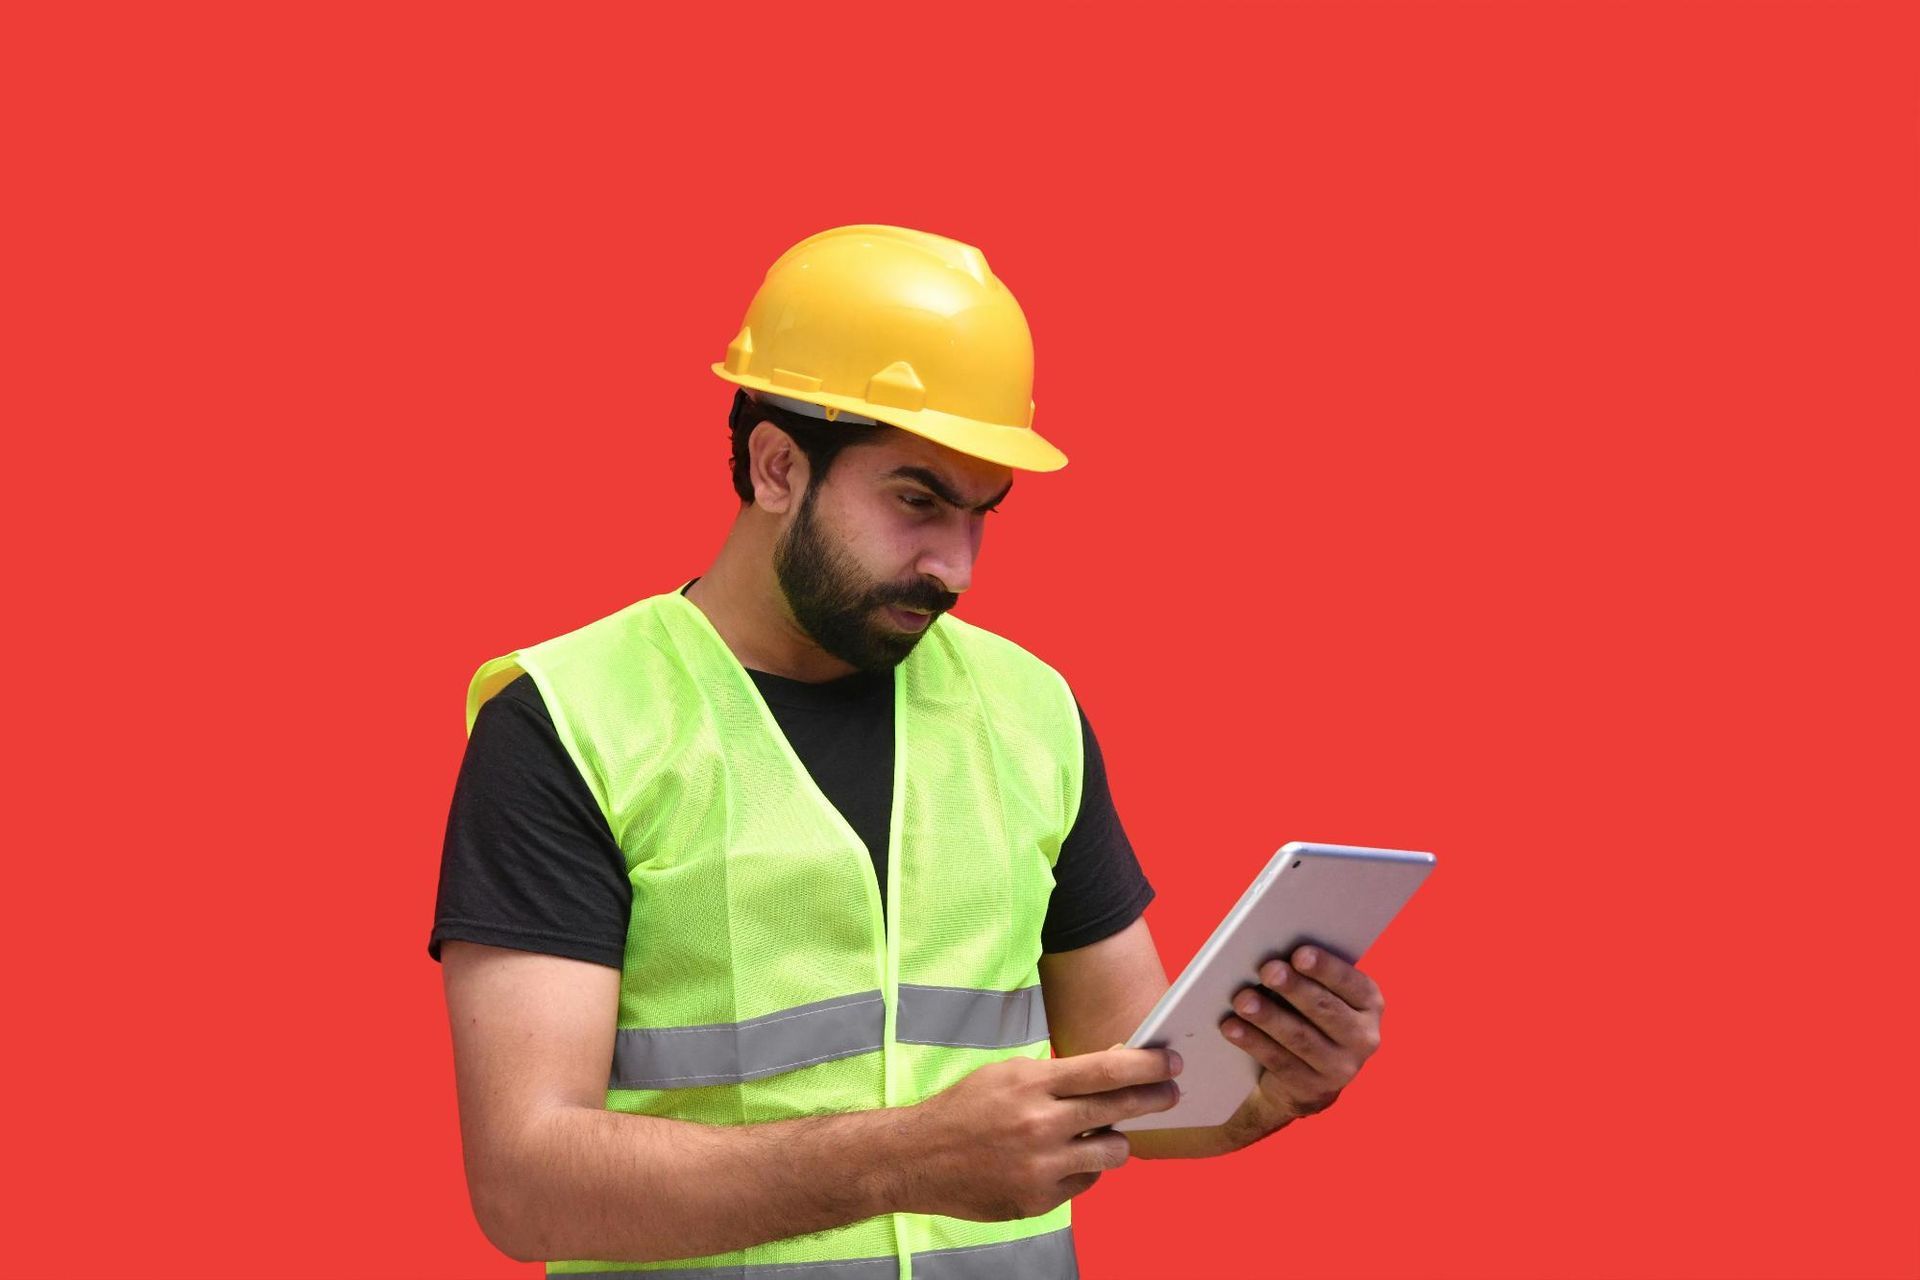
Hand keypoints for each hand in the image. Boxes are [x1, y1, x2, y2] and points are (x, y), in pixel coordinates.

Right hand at [896, 1047, 1181, 1220]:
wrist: (917, 1159)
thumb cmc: (964, 1109)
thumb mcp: (1009, 1074)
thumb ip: (1058, 1074)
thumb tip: (1113, 1066)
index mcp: (1032, 1084)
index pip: (1107, 1070)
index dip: (1147, 1065)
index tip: (1171, 1062)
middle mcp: (1041, 1124)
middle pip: (1120, 1109)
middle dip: (1154, 1098)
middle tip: (1171, 1092)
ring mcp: (1042, 1166)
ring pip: (1114, 1152)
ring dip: (1116, 1141)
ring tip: (1103, 1134)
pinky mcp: (1039, 1200)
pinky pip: (1086, 1183)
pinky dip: (1082, 1169)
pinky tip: (1063, 1159)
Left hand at [1216, 945, 1383, 1145]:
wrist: (1307, 1077)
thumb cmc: (1308, 1015)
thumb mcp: (1319, 995)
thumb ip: (1307, 974)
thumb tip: (1273, 951)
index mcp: (1369, 1004)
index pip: (1352, 984)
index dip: (1326, 968)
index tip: (1299, 954)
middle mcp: (1364, 1037)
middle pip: (1325, 1010)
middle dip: (1294, 988)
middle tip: (1267, 970)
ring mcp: (1341, 1068)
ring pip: (1300, 1038)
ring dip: (1268, 1016)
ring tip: (1242, 1000)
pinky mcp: (1312, 1088)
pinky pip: (1279, 1062)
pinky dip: (1253, 1042)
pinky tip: (1231, 1027)